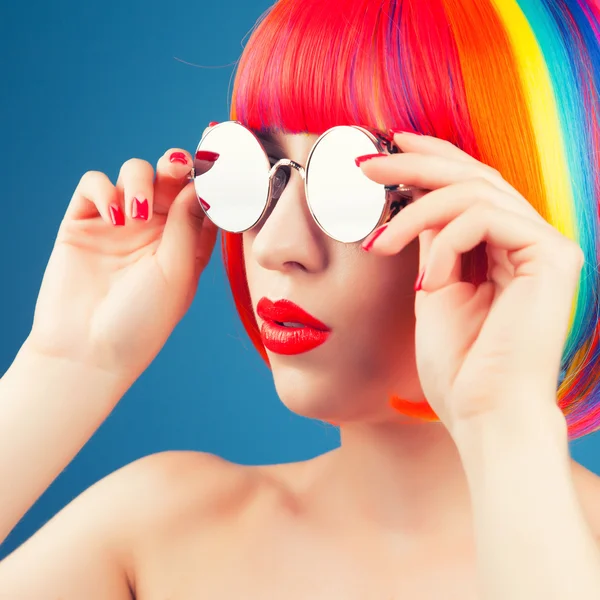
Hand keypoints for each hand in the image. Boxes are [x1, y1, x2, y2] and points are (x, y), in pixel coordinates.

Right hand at [27, 140, 217, 383]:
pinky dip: (104, 190)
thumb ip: (187, 225)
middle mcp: (156, 229)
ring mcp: (120, 223)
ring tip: (138, 212)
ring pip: (134, 173)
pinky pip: (94, 185)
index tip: (217, 170)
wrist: (87, 350)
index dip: (210, 181)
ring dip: (140, 179)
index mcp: (186, 242)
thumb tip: (201, 184)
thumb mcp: (176, 272)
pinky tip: (113, 216)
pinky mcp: (83, 222)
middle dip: (176, 166)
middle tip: (177, 168)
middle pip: (170, 178)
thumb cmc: (143, 320)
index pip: (202, 199)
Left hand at [358, 132, 581, 434]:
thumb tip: (414, 203)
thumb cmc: (458, 366)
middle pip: (472, 176)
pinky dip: (443, 242)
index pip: (469, 185)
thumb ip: (433, 243)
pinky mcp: (552, 257)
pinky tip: (428, 281)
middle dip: (414, 164)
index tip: (387, 148)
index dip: (430, 158)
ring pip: (473, 191)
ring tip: (378, 244)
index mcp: (504, 249)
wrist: (483, 414)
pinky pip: (484, 219)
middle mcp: (529, 241)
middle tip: (366, 163)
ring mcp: (544, 247)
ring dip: (414, 212)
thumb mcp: (434, 290)